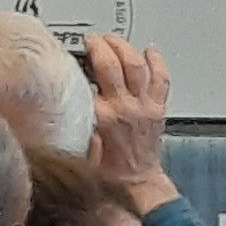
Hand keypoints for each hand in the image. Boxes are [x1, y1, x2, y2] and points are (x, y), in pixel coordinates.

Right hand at [85, 33, 178, 214]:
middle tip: (91, 39)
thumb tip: (64, 106)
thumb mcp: (81, 152)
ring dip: (124, 47)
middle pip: (112, 64)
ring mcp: (144, 105)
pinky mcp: (158, 107)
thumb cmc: (109, 175)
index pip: (87, 82)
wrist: (138, 185)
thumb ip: (74, 128)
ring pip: (137, 65)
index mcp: (103, 118)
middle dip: (100, 46)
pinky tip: (149, 50)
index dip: (78, 66)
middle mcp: (125, 107)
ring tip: (112, 39)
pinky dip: (156, 61)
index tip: (70, 56)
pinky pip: (161, 78)